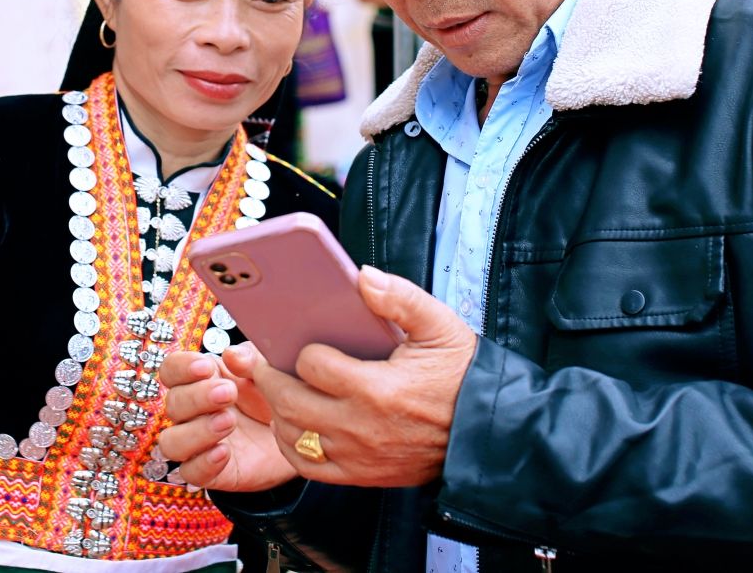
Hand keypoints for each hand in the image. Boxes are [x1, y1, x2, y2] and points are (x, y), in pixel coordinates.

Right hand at [158, 345, 298, 491]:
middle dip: (197, 397)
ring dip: (196, 431)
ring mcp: (199, 444)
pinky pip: (190, 472)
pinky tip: (225, 452)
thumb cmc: (276, 400)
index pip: (172, 370)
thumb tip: (232, 353)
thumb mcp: (269, 373)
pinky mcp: (210, 471)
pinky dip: (203, 463)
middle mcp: (194, 412)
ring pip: (171, 442)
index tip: (205, 367)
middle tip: (227, 392)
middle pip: (173, 404)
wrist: (300, 438)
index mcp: (202, 380)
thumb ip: (251, 359)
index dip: (181, 367)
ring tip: (228, 422)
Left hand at [257, 266, 476, 487]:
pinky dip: (292, 445)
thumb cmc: (461, 376)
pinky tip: (294, 425)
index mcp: (377, 388)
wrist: (486, 432)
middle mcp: (361, 427)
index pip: (312, 365)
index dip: (301, 350)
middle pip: (290, 402)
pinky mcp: (361, 475)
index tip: (303, 343)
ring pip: (293, 436)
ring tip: (280, 389)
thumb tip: (363, 277)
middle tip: (266, 362)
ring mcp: (358, 456)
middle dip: (270, 378)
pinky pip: (308, 466)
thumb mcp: (440, 326)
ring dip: (277, 411)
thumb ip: (400, 298)